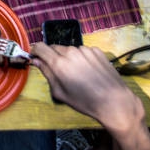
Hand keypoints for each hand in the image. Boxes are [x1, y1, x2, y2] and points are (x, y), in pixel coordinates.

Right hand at [30, 43, 144, 132]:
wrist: (115, 102)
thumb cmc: (85, 102)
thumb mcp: (61, 93)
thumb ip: (47, 74)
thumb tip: (37, 62)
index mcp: (59, 63)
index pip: (40, 47)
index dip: (35, 51)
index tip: (35, 56)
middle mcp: (71, 52)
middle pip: (54, 48)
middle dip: (52, 56)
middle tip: (57, 70)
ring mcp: (85, 50)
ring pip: (69, 50)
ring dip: (67, 57)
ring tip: (76, 72)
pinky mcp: (97, 51)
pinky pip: (83, 51)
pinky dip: (81, 58)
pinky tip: (88, 70)